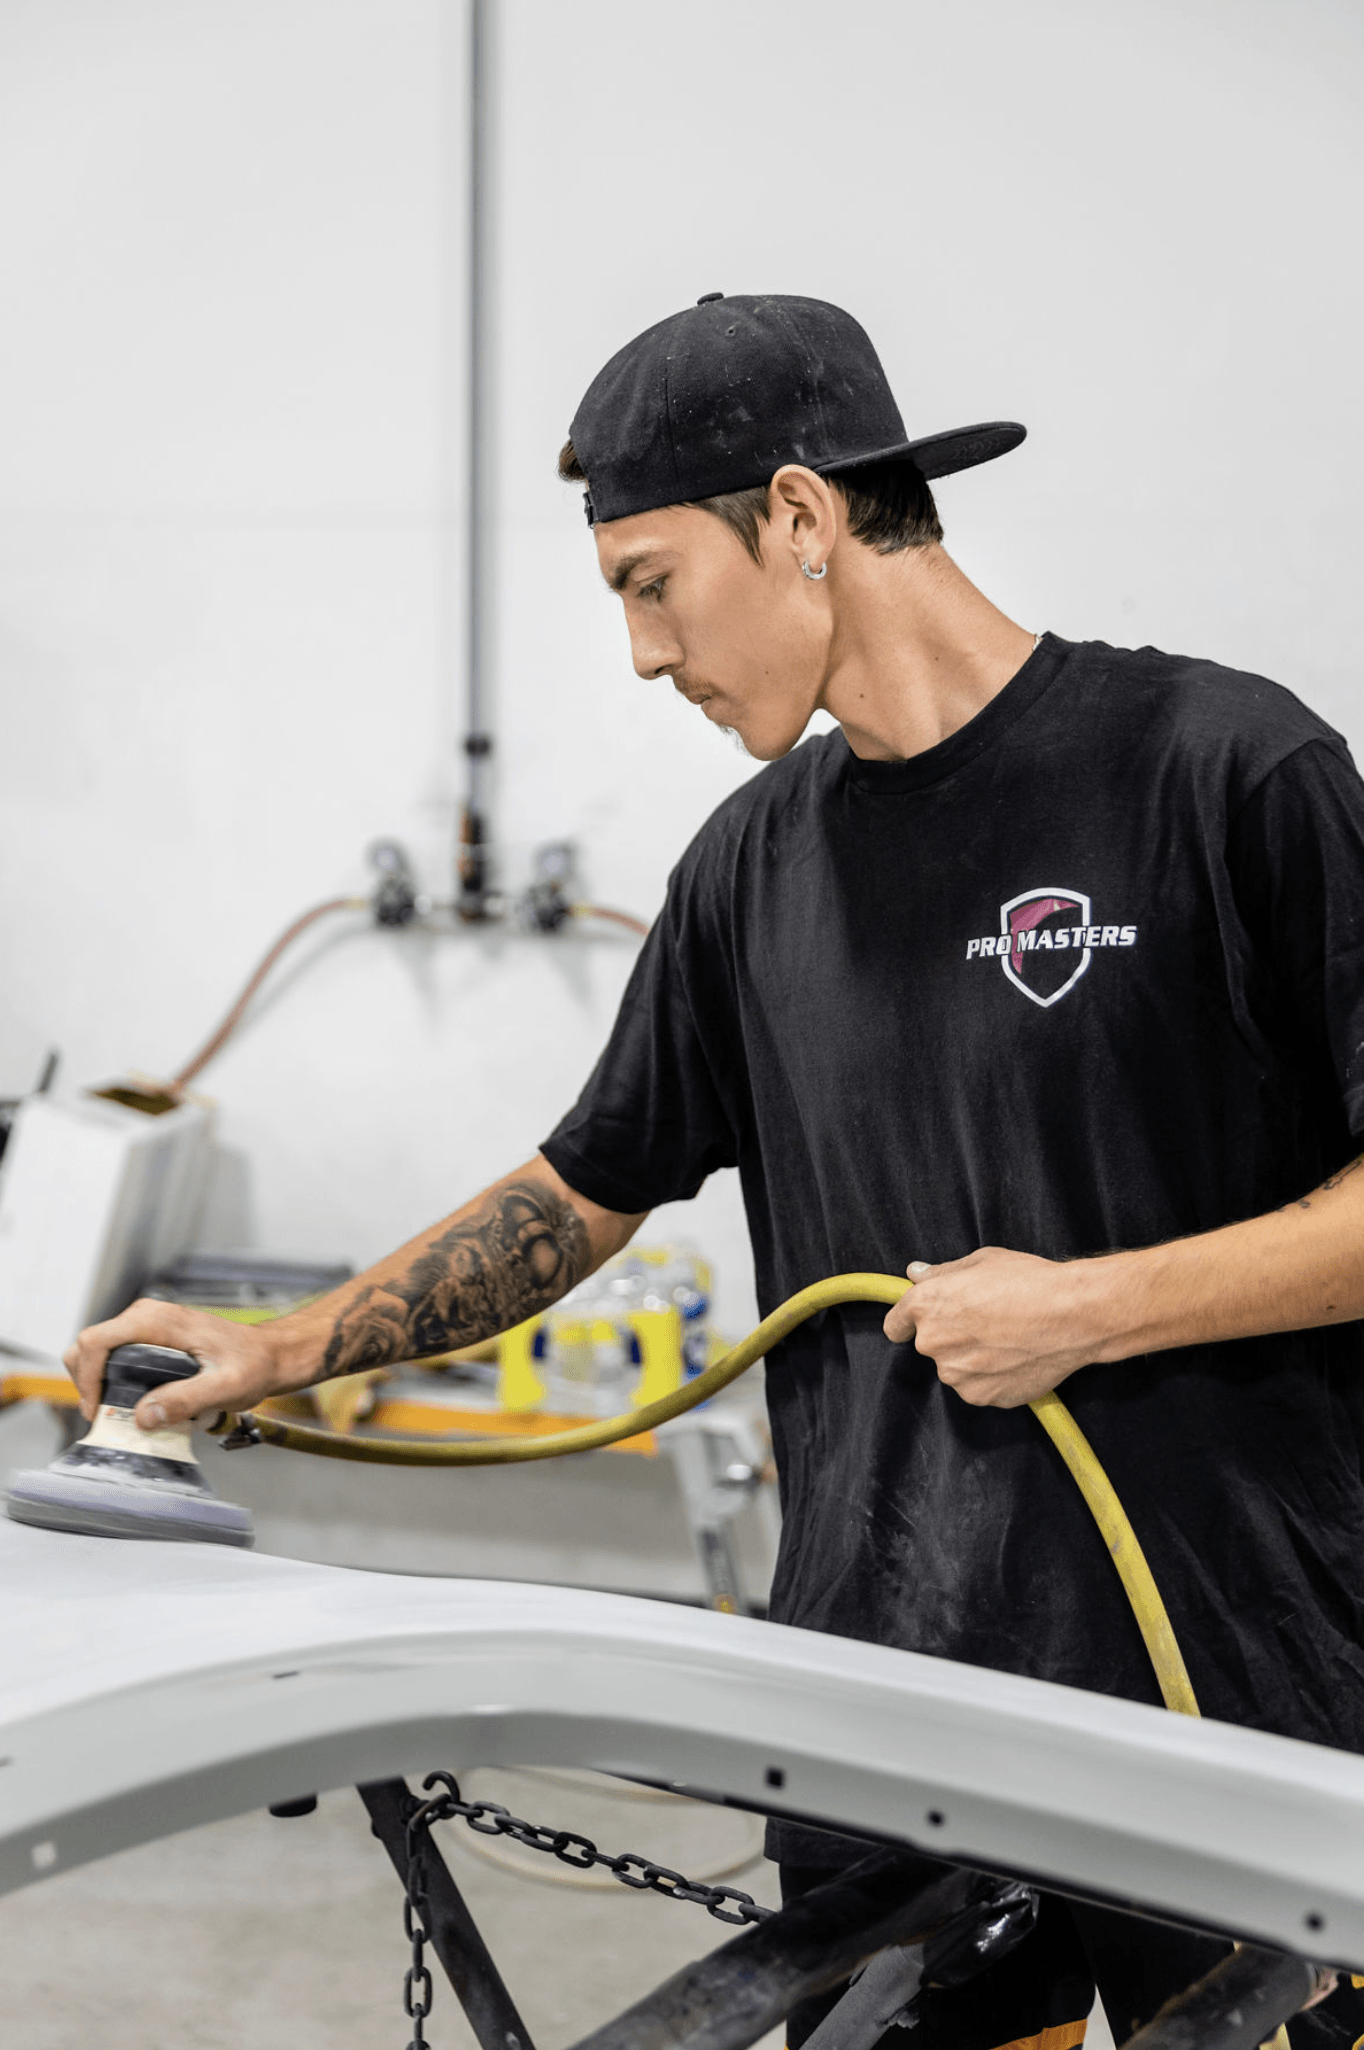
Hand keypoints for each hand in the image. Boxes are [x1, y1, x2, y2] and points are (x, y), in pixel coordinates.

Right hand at [63, 1300, 283, 1430]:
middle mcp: (148, 1316)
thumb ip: (185, 1400)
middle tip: (102, 1415)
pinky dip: (111, 1378)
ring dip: (96, 1381)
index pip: (97, 1340)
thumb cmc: (254, 1364)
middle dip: (86, 1381)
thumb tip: (143, 1416)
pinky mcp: (153, 1338)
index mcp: (159, 1321)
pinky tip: (130, 1402)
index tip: (98, 1409)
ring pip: (98, 1349)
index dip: (87, 1377)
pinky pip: (116, 1355)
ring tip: (114, 1412)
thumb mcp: (225, 1387)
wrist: (272, 1354)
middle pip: (89, 1344)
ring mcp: (148, 1325)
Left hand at [882, 1247, 1102, 1407]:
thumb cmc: (1028, 1281)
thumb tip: (916, 1274)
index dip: (908, 1324)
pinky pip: (980, 1388)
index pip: (895, 1326)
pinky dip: (993, 1378)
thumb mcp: (982, 1261)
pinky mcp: (982, 1397)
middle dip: (951, 1337)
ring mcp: (957, 1375)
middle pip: (931, 1346)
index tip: (922, 1324)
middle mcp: (933, 1344)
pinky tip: (1017, 1357)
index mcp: (926, 1306)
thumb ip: (943, 1273)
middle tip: (987, 1322)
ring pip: (957, 1369)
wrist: (1072, 1315)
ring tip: (1008, 1339)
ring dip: (972, 1359)